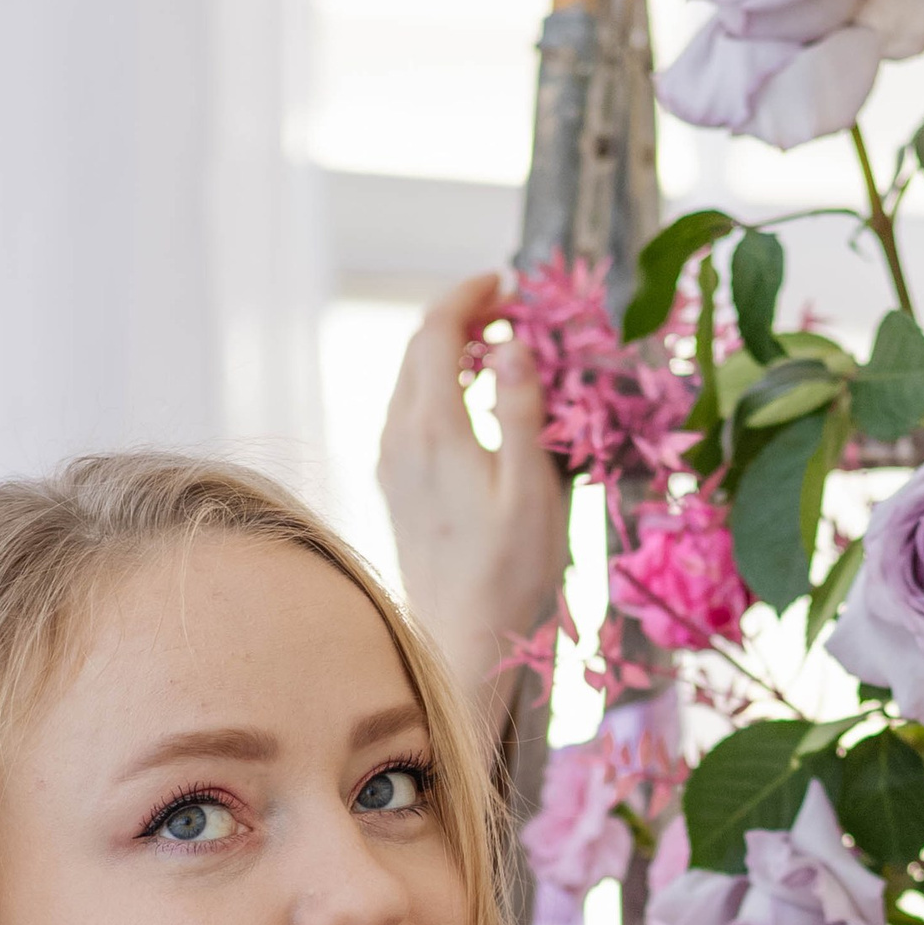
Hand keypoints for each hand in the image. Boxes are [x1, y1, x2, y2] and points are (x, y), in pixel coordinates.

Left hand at [377, 274, 570, 737]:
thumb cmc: (508, 572)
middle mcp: (400, 436)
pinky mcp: (395, 486)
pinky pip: (410, 413)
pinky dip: (440, 388)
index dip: (469, 294)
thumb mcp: (531, 487)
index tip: (507, 284)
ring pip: (410, 379)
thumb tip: (512, 343)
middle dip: (462, 316)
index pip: (436, 329)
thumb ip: (520, 409)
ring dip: (449, 352)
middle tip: (512, 314)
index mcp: (433, 426)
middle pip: (418, 347)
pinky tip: (473, 405)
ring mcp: (392, 462)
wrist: (462, 640)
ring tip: (499, 353)